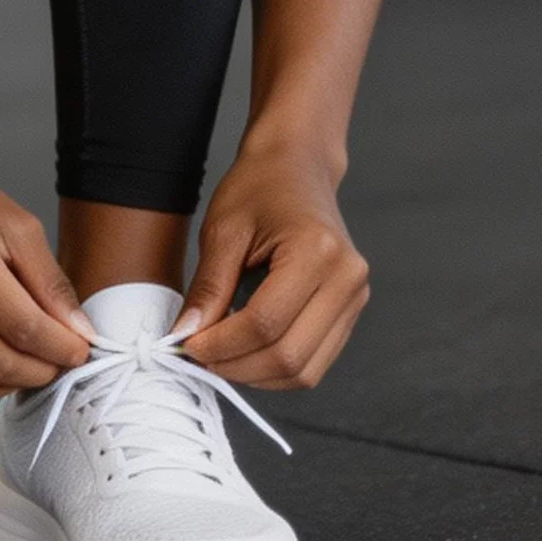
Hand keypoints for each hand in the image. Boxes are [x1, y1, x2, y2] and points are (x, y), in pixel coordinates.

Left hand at [177, 142, 368, 389]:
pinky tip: (247, 352)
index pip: (265, 323)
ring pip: (306, 371)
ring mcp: (355, 298)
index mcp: (318, 250)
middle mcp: (347, 279)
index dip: (222, 344)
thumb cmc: (259, 186)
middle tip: (199, 357)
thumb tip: (186, 337)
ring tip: (220, 356)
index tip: (187, 346)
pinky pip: (315, 362)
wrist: (297, 165)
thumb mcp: (223, 230)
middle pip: (290, 356)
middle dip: (237, 367)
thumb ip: (208, 288)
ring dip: (257, 375)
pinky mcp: (351, 311)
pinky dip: (277, 369)